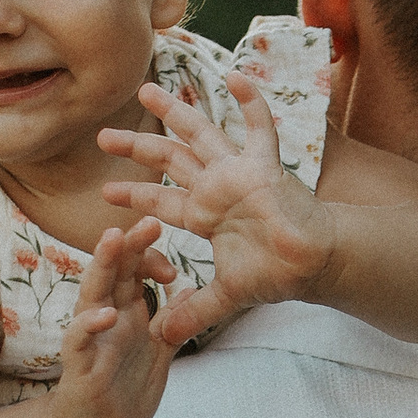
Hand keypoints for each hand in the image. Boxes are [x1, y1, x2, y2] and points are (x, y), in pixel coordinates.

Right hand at [49, 225, 177, 417]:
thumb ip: (171, 324)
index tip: (171, 257)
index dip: (150, 256)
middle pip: (115, 272)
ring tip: (113, 240)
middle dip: (130, 245)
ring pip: (92, 294)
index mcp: (126, 315)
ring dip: (102, 267)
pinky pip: (79, 340)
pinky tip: (106, 314)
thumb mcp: (158, 356)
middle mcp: (105, 320)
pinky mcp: (78, 367)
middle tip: (150, 219)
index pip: (134, 271)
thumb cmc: (124, 395)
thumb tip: (190, 289)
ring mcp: (90, 341)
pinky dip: (90, 325)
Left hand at [99, 79, 331, 350]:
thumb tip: (161, 340)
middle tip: (102, 134)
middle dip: (136, 146)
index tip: (105, 190)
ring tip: (148, 90)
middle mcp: (217, 187)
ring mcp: (240, 173)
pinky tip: (235, 77)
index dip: (134, 193)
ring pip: (202, 134)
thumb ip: (194, 312)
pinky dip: (250, 102)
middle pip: (169, 159)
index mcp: (206, 213)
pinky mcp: (266, 167)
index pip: (161, 199)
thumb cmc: (277, 274)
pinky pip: (259, 128)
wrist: (315, 266)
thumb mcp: (226, 296)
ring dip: (175, 112)